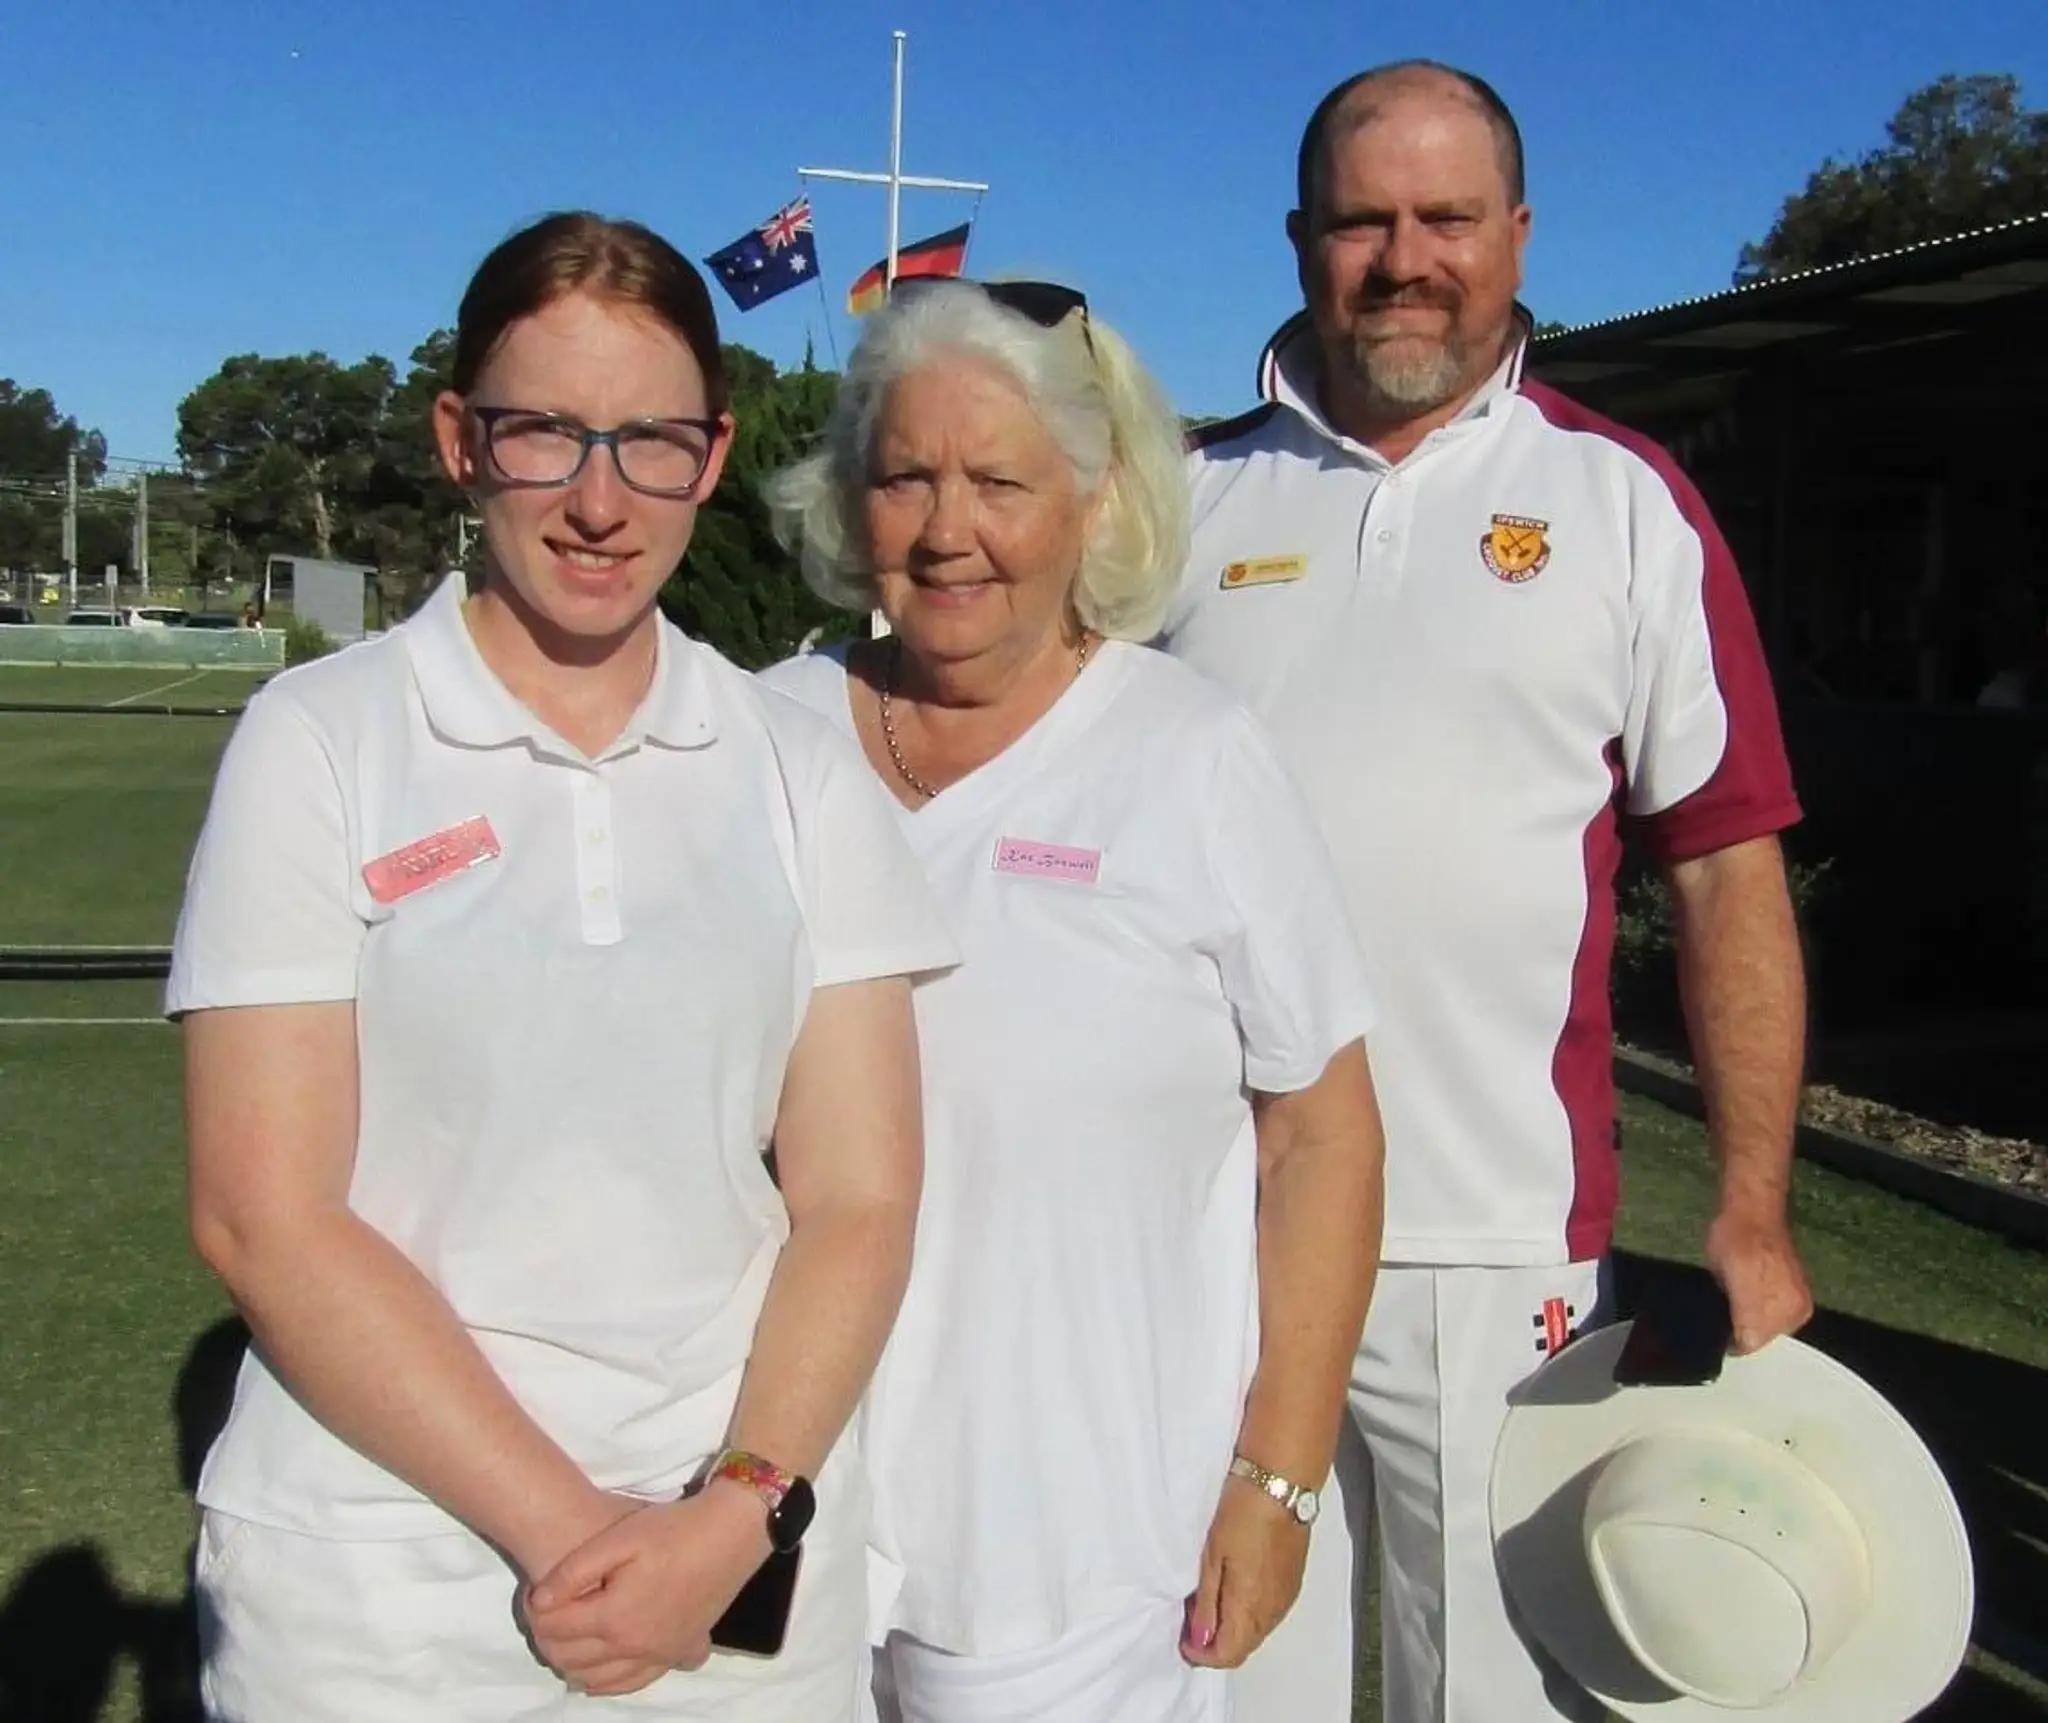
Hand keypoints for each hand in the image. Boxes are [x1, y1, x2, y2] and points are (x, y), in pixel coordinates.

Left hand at [524, 1483, 771, 1696]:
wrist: (731, 1532)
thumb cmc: (674, 1529)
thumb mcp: (620, 1537)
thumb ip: (574, 1571)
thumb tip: (540, 1600)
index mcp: (614, 1618)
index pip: (555, 1628)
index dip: (535, 1610)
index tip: (534, 1590)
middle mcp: (634, 1647)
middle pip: (572, 1658)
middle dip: (548, 1638)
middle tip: (545, 1611)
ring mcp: (659, 1655)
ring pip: (600, 1679)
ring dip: (573, 1664)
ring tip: (566, 1637)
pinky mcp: (678, 1652)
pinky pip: (634, 1683)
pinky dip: (609, 1682)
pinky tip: (601, 1671)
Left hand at [1181, 1472, 1310, 1668]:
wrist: (1280, 1483)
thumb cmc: (1242, 1512)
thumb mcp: (1211, 1556)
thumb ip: (1207, 1604)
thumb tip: (1200, 1640)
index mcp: (1251, 1607)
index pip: (1228, 1655)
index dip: (1202, 1655)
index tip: (1183, 1638)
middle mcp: (1273, 1611)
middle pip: (1243, 1647)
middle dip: (1215, 1642)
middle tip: (1191, 1618)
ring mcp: (1286, 1598)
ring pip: (1256, 1632)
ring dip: (1232, 1627)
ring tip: (1208, 1599)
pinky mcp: (1292, 1583)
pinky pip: (1268, 1614)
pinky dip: (1247, 1612)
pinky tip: (1233, 1588)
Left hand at [1706, 1207, 1813, 1353]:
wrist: (1758, 1213)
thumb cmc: (1729, 1239)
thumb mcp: (1716, 1276)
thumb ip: (1724, 1307)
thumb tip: (1725, 1326)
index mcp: (1757, 1306)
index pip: (1746, 1343)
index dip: (1730, 1341)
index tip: (1721, 1333)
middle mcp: (1784, 1311)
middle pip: (1763, 1340)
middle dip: (1746, 1332)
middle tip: (1732, 1317)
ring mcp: (1800, 1307)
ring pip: (1777, 1331)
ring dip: (1762, 1325)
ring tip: (1748, 1306)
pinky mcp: (1807, 1301)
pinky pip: (1789, 1320)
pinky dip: (1776, 1314)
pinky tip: (1764, 1301)